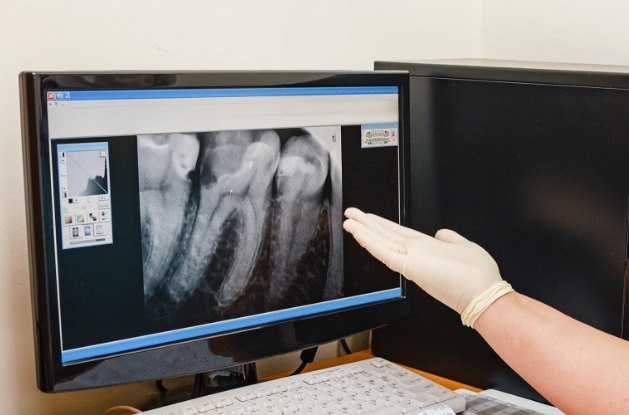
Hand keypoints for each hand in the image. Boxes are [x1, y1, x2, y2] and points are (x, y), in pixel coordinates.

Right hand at [343, 208, 511, 325]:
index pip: (398, 235)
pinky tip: (358, 232)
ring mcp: (411, 259)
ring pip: (382, 242)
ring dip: (364, 230)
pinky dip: (370, 241)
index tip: (369, 218)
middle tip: (350, 214)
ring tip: (348, 220)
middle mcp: (416, 254)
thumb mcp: (464, 247)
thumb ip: (450, 238)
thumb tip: (441, 232)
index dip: (382, 226)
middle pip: (385, 236)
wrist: (483, 295)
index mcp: (426, 249)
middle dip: (367, 224)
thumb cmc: (477, 277)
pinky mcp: (409, 265)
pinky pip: (384, 252)